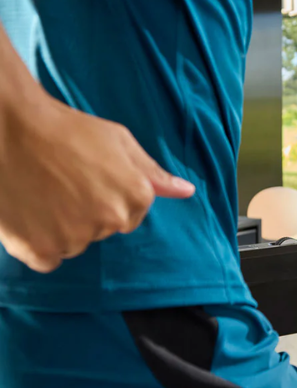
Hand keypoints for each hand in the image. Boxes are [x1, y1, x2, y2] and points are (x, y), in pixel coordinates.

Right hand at [0, 90, 194, 272]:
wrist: (9, 127)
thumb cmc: (66, 130)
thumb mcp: (119, 141)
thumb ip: (153, 173)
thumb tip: (187, 191)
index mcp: (136, 197)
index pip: (129, 215)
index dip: (106, 196)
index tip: (86, 176)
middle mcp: (112, 220)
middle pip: (102, 230)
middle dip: (86, 212)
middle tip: (60, 182)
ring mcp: (76, 237)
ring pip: (74, 244)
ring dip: (61, 228)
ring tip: (41, 193)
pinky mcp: (41, 249)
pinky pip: (48, 259)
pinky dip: (38, 243)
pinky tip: (29, 215)